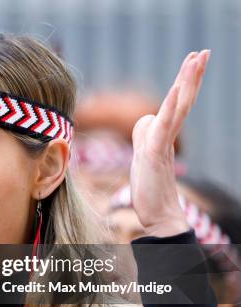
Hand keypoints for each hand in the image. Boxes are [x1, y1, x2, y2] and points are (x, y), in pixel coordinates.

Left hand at [130, 50, 209, 237]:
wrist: (159, 215)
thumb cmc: (150, 188)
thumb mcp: (141, 155)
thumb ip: (144, 135)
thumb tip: (145, 120)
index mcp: (164, 135)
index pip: (176, 104)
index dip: (184, 83)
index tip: (193, 62)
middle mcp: (167, 136)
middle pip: (182, 100)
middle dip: (192, 75)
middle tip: (204, 52)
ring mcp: (162, 143)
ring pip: (177, 107)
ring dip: (187, 82)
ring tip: (197, 59)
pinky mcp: (154, 152)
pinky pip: (164, 125)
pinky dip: (170, 107)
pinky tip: (177, 90)